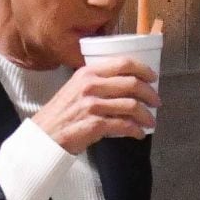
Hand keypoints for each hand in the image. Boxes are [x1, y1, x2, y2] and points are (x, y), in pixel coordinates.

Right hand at [32, 59, 159, 153]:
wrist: (44, 136)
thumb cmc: (61, 114)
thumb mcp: (75, 88)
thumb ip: (97, 82)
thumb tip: (126, 85)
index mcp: (87, 72)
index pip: (123, 63)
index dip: (143, 69)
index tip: (153, 77)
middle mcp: (90, 85)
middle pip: (132, 84)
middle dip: (150, 93)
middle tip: (156, 102)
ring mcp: (92, 105)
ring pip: (131, 105)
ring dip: (146, 115)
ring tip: (150, 121)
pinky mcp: (94, 124)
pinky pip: (124, 125)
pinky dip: (135, 130)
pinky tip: (138, 133)